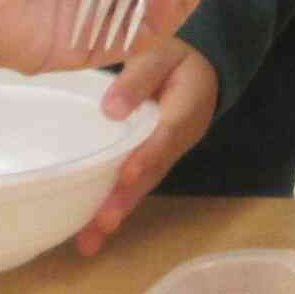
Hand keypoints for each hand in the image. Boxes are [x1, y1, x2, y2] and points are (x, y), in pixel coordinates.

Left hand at [80, 39, 216, 253]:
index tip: (127, 174)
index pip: (165, 134)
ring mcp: (168, 152)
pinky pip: (137, 183)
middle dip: (127, 199)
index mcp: (186, 107)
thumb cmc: (177, 56)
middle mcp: (179, 138)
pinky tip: (91, 230)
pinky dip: (117, 205)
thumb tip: (110, 109)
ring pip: (144, 184)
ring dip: (118, 211)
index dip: (147, 155)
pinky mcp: (154, 159)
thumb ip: (139, 77)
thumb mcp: (163, 52)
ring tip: (90, 241)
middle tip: (102, 224)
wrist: (205, 65)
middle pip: (153, 171)